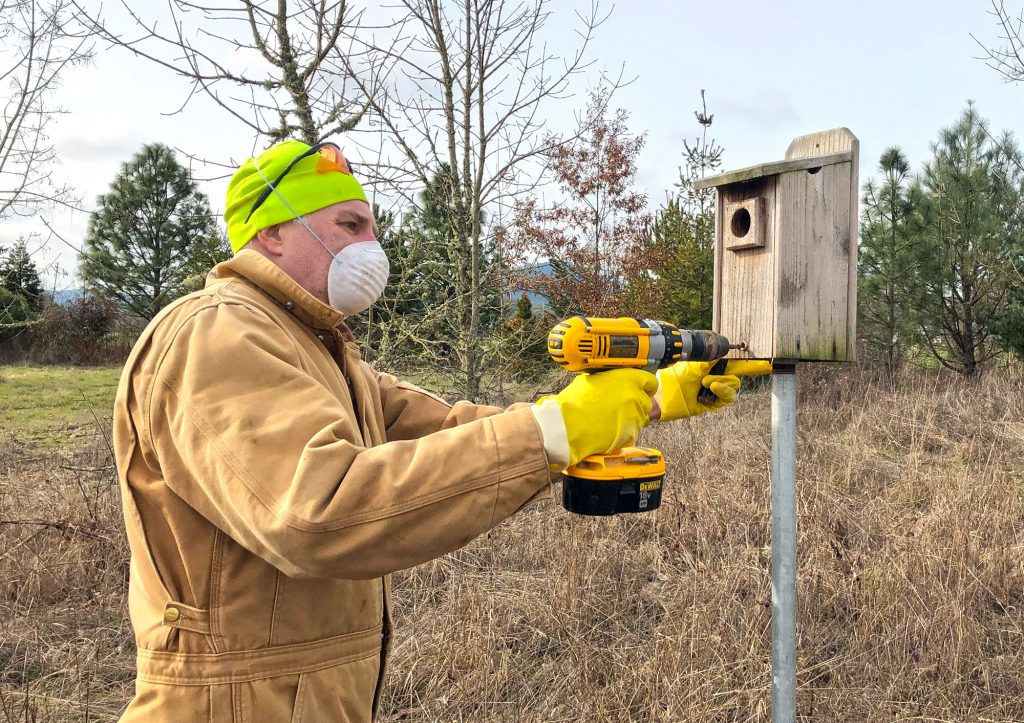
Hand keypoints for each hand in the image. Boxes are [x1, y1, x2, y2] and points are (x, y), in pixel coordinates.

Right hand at [539, 368, 657, 466]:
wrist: (569, 426)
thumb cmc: (575, 401)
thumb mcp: (592, 380)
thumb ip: (610, 380)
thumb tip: (612, 382)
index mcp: (629, 379)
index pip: (650, 381)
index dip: (645, 386)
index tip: (642, 389)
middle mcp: (636, 397)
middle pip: (646, 401)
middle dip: (636, 403)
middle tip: (620, 406)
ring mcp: (636, 418)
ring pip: (640, 418)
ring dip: (630, 418)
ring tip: (610, 419)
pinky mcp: (631, 435)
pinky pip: (632, 432)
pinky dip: (623, 432)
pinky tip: (608, 430)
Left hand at [654, 359, 770, 421]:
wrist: (663, 396)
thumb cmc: (674, 378)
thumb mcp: (693, 364)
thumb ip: (710, 357)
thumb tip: (724, 346)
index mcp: (712, 365)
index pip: (734, 361)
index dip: (749, 360)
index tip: (763, 358)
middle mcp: (716, 376)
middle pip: (738, 372)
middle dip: (726, 371)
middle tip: (708, 374)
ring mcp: (716, 390)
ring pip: (734, 384)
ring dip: (720, 382)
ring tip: (704, 382)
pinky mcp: (714, 402)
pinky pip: (729, 397)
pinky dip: (722, 390)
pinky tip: (711, 387)